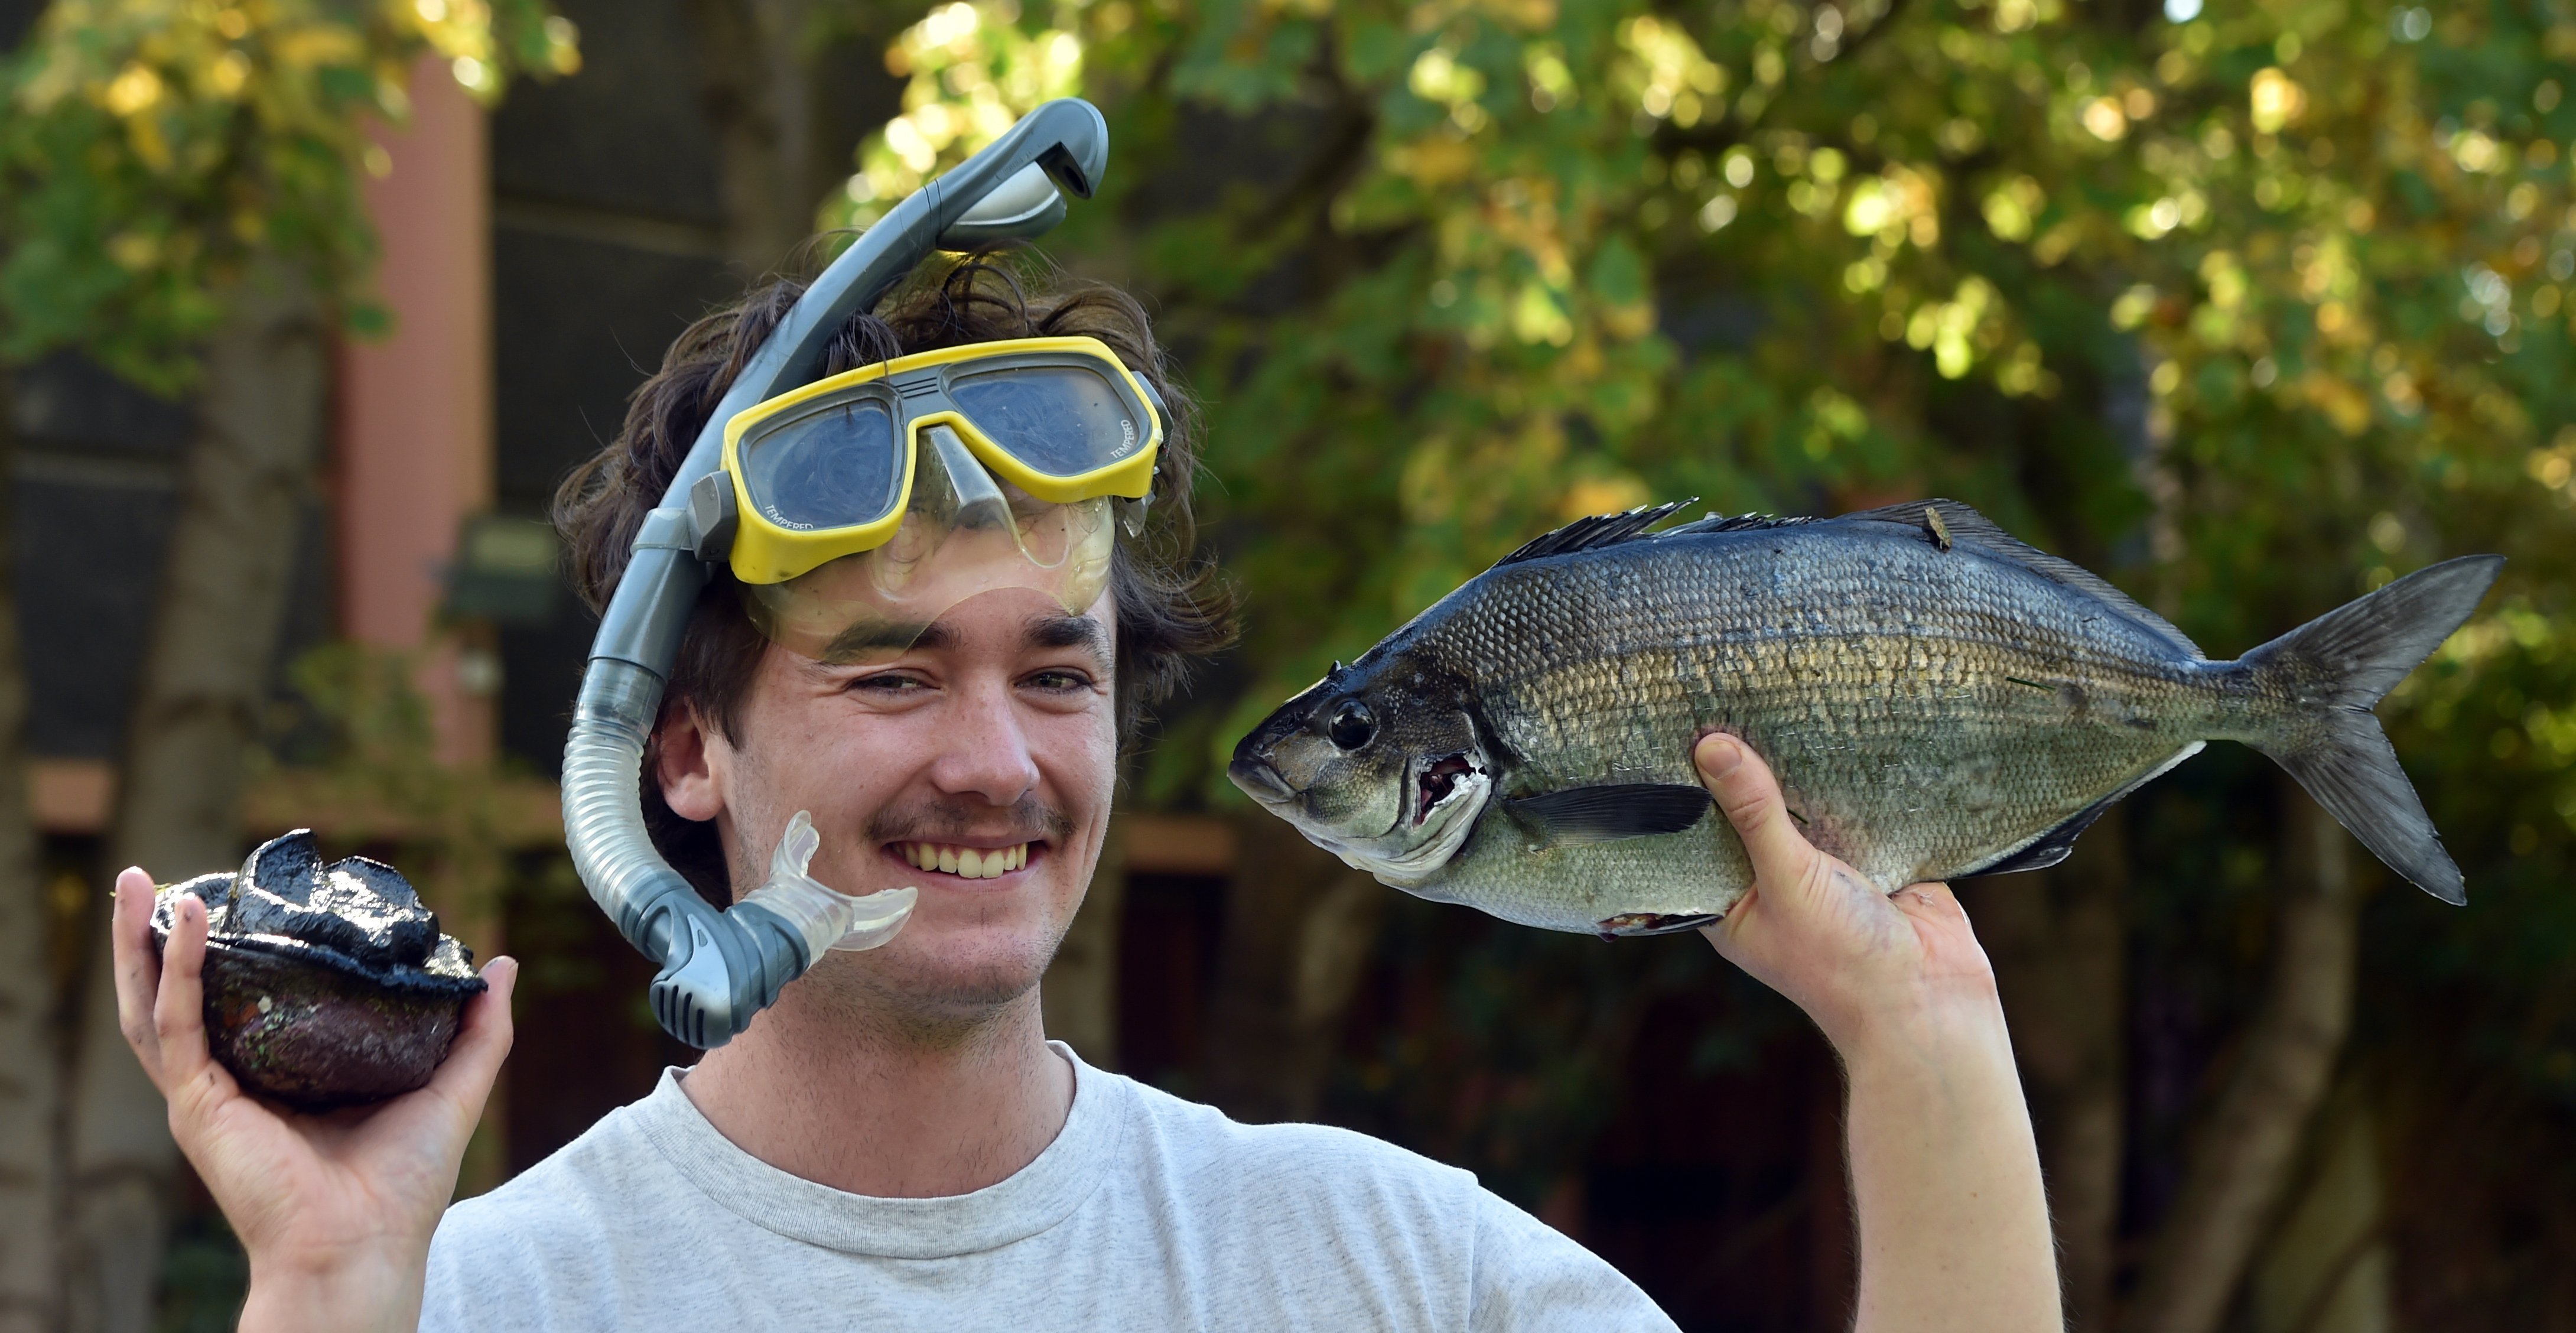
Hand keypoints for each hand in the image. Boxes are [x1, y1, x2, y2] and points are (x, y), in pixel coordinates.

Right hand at [112, 867, 514, 1331]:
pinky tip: (179, 923)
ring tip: (137, 882)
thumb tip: (500, 965)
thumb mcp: (452, 1089)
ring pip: (157, 1005)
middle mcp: (237, 1082)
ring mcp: (210, 1094)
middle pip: (184, 995)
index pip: (247, 1002)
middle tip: (155, 878)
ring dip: (141, 944)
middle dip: (161, 938)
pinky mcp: (197, 1106)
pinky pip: (176, 1026)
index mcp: (284, 1078)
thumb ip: (479, 1029)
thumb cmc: (404, 1189)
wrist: (367, 1248)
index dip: (236, 952)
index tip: (243, 895)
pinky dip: (173, 971)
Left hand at [1691, 735, 2058, 1332]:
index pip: (1692, 835)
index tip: (1669, 729)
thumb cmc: (1841, 961)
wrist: (1930, 1000)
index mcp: (1727, 899)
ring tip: (1773, 693)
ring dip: (1797, 768)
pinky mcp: (1872, 855)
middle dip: (1742, 767)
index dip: (1683, 789)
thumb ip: (1753, 812)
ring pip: (1801, 805)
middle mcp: (1768, 881)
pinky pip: (1852, 806)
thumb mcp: (1787, 879)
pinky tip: (1839, 726)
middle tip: (1720, 694)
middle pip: (1745, 811)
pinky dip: (1849, 778)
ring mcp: (1821, 868)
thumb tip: (1711, 747)